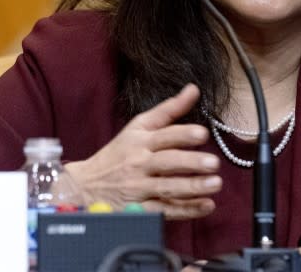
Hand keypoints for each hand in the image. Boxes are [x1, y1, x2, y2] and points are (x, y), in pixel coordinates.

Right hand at [65, 83, 220, 218]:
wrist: (85, 185)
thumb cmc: (118, 153)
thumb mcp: (138, 127)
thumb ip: (169, 109)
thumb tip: (194, 89)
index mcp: (140, 141)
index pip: (163, 136)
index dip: (183, 134)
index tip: (202, 134)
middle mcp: (139, 163)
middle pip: (167, 162)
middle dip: (191, 162)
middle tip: (213, 163)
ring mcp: (139, 188)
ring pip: (168, 188)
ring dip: (193, 187)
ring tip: (216, 183)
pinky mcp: (140, 210)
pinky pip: (165, 210)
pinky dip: (187, 210)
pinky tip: (206, 205)